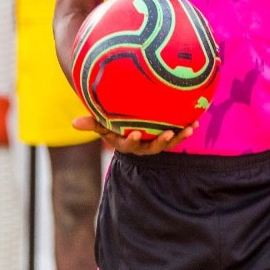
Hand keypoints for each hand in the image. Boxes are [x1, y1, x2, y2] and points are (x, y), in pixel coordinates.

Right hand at [72, 114, 194, 155]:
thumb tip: (73, 123)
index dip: (133, 140)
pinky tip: (195, 121)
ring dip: (178, 137)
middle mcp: (143, 146)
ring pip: (168, 142)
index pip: (129, 145)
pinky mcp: (167, 135)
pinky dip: (186, 129)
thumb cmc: (112, 123)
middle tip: (167, 134)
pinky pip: (177, 134)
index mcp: (126, 143)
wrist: (128, 122)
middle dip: (161, 142)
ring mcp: (156, 141)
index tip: (137, 134)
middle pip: (152, 148)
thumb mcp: (102, 124)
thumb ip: (91, 124)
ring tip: (189, 129)